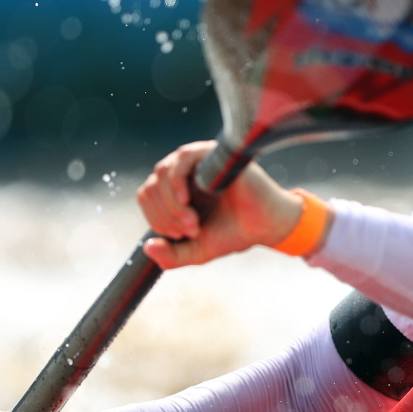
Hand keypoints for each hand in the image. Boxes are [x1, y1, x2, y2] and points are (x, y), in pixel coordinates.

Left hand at [137, 141, 306, 267]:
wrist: (265, 226)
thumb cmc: (233, 234)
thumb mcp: (196, 252)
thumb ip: (171, 256)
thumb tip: (148, 247)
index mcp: (175, 190)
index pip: (147, 197)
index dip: (157, 220)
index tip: (183, 236)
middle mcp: (183, 173)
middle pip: (151, 187)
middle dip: (165, 216)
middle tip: (192, 230)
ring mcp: (196, 162)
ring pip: (161, 174)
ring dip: (171, 204)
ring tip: (193, 222)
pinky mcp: (211, 154)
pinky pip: (179, 160)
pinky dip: (175, 183)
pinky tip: (186, 201)